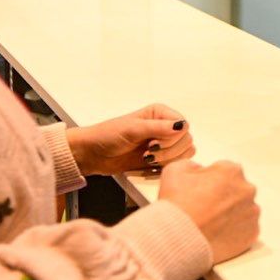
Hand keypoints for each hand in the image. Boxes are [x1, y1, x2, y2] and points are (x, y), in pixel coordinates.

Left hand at [66, 103, 194, 174]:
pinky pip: (176, 163)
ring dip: (168, 159)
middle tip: (148, 152)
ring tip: (147, 158)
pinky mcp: (160, 158)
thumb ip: (157, 127)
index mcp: (160, 113)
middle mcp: (165, 126)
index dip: (172, 137)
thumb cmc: (108, 136)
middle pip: (186, 140)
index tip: (153, 142)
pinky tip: (149, 165)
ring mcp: (164, 143)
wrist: (93, 154)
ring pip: (185, 152)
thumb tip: (181, 126)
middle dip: (169, 150)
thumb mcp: (132, 129)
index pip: (183, 124)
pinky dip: (166, 166)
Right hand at [159, 160, 259, 263]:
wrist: (179, 239)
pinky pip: (245, 229)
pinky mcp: (253, 232)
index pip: (223, 171)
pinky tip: (218, 233)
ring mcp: (252, 212)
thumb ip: (191, 164)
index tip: (199, 192)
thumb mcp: (174, 171)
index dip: (209, 181)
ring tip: (210, 223)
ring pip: (242, 209)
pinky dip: (234, 231)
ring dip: (230, 214)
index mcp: (231, 171)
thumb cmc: (178, 206)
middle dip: (222, 197)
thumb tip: (199, 170)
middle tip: (204, 209)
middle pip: (235, 190)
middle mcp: (247, 189)